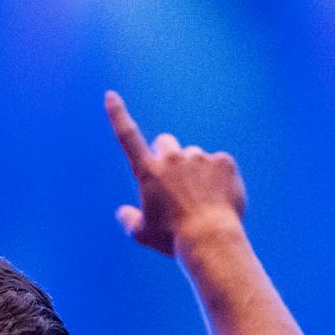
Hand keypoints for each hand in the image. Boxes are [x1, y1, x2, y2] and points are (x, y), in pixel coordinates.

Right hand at [104, 91, 246, 256]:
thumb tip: (124, 213)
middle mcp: (172, 158)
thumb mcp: (143, 234)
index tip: (110, 96)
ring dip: (195, 171)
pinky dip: (219, 178)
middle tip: (177, 182)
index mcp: (148, 172)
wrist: (210, 239)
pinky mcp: (224, 161)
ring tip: (202, 200)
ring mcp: (199, 158)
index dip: (118, 115)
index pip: (127, 137)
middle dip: (168, 156)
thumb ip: (130, 220)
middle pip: (166, 143)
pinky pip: (219, 164)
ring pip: (195, 157)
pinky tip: (219, 198)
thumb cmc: (172, 239)